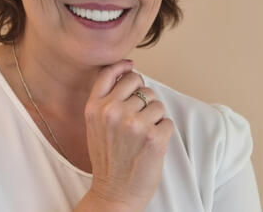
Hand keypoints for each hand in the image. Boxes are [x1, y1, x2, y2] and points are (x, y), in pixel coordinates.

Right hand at [84, 59, 173, 210]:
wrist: (114, 194)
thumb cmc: (107, 158)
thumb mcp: (94, 124)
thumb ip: (105, 99)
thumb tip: (128, 71)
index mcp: (95, 107)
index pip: (110, 73)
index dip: (123, 67)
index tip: (130, 67)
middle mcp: (112, 111)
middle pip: (139, 84)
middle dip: (143, 96)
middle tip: (138, 115)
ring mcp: (133, 124)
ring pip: (157, 103)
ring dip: (155, 116)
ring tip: (143, 134)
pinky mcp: (153, 137)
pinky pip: (168, 121)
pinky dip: (164, 131)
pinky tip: (151, 144)